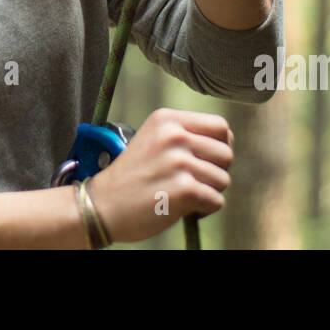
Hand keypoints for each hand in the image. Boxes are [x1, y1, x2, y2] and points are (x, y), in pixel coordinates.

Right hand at [87, 108, 233, 243]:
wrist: (102, 205)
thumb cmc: (132, 177)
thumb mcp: (154, 140)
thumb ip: (185, 135)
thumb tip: (228, 143)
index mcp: (167, 119)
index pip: (220, 127)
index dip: (219, 146)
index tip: (203, 160)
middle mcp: (174, 136)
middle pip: (226, 153)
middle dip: (215, 172)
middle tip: (192, 182)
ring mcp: (178, 162)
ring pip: (223, 179)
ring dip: (209, 192)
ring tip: (183, 194)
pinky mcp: (183, 189)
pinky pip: (216, 200)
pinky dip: (204, 209)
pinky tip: (183, 207)